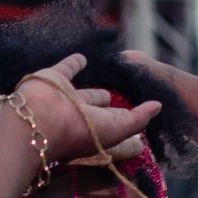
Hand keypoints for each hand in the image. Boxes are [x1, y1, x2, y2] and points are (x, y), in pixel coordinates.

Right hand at [15, 54, 161, 164]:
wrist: (39, 118)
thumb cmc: (78, 130)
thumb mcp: (116, 128)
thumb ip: (138, 119)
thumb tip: (158, 106)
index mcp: (96, 134)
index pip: (117, 134)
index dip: (129, 136)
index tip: (141, 139)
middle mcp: (82, 119)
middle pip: (102, 115)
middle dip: (112, 112)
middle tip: (125, 105)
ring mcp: (67, 100)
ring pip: (87, 94)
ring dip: (96, 91)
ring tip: (109, 86)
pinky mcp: (54, 79)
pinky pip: (68, 68)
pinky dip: (74, 63)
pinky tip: (83, 58)